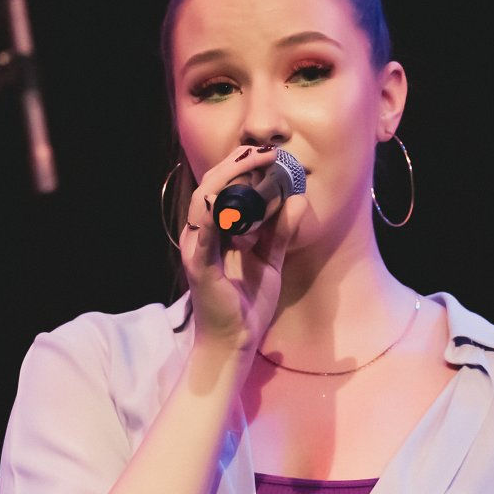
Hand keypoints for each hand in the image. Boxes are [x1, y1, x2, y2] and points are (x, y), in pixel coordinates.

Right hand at [178, 147, 305, 355]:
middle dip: (236, 163)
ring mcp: (196, 250)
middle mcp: (200, 235)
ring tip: (255, 163)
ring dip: (229, 178)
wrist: (235, 342)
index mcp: (213, 232)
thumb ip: (281, 232)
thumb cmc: (246, 304)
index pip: (221, 189)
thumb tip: (297, 200)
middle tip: (263, 150)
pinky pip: (203, 235)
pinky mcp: (199, 267)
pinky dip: (216, 215)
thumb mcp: (270, 260)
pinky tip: (233, 201)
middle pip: (210, 186)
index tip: (267, 153)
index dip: (240, 166)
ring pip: (204, 201)